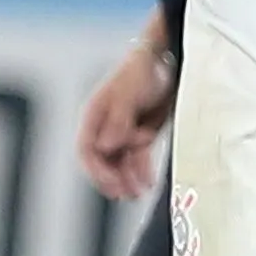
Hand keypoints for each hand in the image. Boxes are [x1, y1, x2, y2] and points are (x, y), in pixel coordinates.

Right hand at [78, 42, 176, 199]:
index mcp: (95, 115)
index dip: (96, 169)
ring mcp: (123, 132)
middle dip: (113, 180)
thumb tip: (105, 146)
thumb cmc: (142, 70)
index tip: (111, 182)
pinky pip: (137, 159)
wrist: (168, 61)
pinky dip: (141, 171)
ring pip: (120, 164)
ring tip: (138, 193)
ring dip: (128, 179)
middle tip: (126, 193)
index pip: (87, 149)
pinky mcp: (141, 136)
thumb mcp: (129, 93)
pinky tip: (148, 182)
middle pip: (103, 161)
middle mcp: (106, 126)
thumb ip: (118, 120)